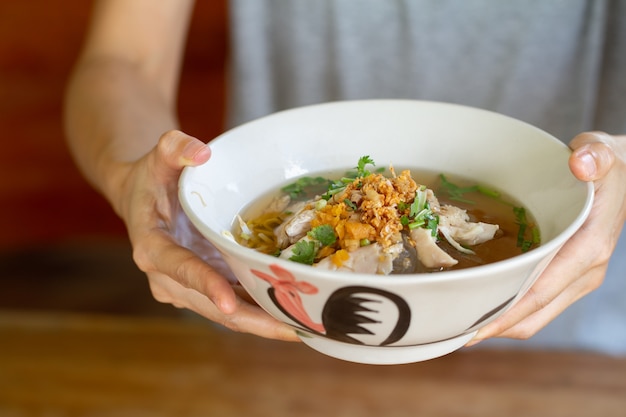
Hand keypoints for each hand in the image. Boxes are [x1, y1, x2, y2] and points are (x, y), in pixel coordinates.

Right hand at [116, 130, 299, 340]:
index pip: (180, 268)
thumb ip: (175, 148)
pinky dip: (261, 312)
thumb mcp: (158, 156)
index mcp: (152, 248)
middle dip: (253, 320)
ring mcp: (185, 289)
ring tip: (307, 327)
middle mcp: (166, 278)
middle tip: (296, 329)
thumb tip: (202, 152)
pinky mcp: (202, 289)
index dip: (205, 285)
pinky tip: (296, 315)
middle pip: (212, 306)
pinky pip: (234, 305)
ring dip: (264, 323)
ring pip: (227, 314)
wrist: (141, 199)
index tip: (230, 303)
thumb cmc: (152, 177)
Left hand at [468, 131, 625, 344]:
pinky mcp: (565, 277)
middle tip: (446, 329)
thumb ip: (595, 155)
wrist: (624, 181)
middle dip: (490, 326)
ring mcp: (574, 279)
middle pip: (532, 314)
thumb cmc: (607, 169)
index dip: (503, 312)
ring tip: (455, 323)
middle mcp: (583, 272)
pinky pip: (534, 304)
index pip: (540, 291)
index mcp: (587, 248)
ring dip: (496, 323)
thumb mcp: (603, 152)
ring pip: (532, 316)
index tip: (468, 326)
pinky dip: (505, 309)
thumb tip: (580, 163)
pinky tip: (477, 303)